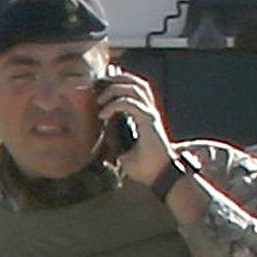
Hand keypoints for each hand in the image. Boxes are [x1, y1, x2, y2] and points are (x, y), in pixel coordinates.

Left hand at [96, 69, 174, 185]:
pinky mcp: (149, 121)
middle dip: (115, 79)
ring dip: (113, 89)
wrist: (159, 177)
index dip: (117, 82)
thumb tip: (101, 134)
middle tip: (98, 88)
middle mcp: (149, 112)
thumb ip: (114, 138)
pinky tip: (103, 115)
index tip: (98, 87)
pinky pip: (130, 103)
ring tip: (100, 100)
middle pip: (136, 82)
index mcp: (145, 116)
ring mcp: (151, 115)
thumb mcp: (122, 149)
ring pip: (134, 88)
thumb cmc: (144, 167)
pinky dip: (114, 104)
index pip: (134, 88)